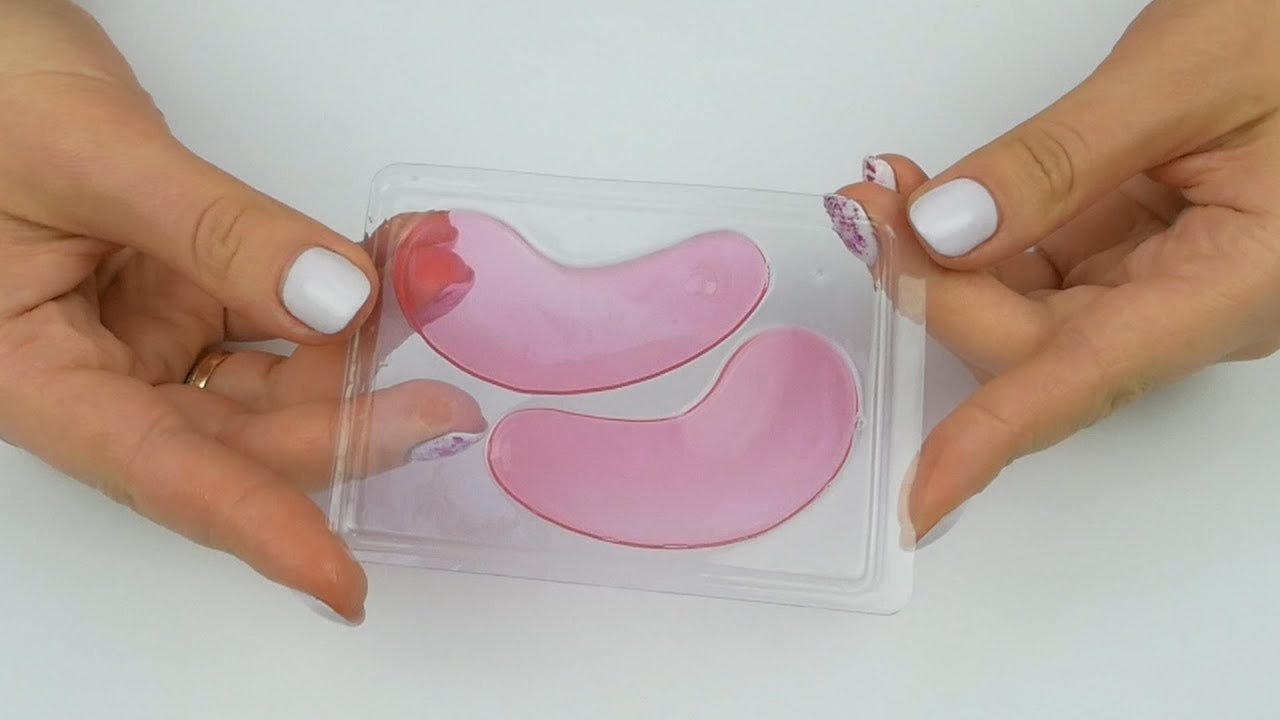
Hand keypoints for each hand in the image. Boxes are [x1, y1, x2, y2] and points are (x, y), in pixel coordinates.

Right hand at [0, 1, 481, 621]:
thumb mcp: (95, 159)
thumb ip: (216, 232)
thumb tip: (334, 296)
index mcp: (32, 377)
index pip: (162, 475)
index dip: (261, 531)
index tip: (341, 583)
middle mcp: (94, 375)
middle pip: (236, 437)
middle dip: (346, 426)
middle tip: (441, 408)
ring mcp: (143, 336)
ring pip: (268, 382)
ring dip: (355, 351)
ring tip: (427, 298)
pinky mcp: (182, 293)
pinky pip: (274, 314)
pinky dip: (336, 292)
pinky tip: (390, 262)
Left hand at [828, 0, 1279, 538]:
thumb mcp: (1181, 79)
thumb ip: (1059, 160)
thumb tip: (947, 229)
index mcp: (1237, 283)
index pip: (1086, 381)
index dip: (991, 442)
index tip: (922, 497)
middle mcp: (1198, 303)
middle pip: (1034, 343)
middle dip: (937, 286)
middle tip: (869, 215)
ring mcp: (1167, 281)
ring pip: (1026, 308)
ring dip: (946, 259)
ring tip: (890, 191)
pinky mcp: (1140, 252)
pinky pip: (1040, 269)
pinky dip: (978, 236)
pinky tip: (938, 197)